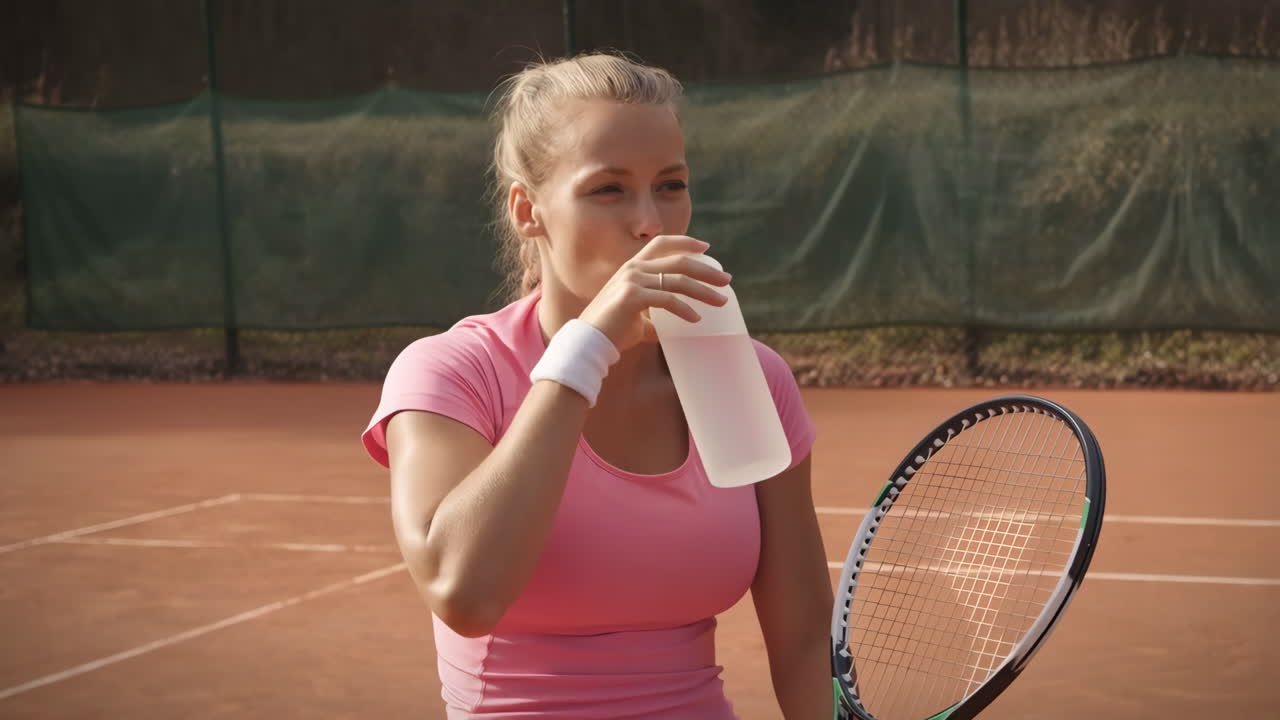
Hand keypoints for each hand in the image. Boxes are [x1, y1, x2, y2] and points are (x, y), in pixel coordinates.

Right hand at [578, 235, 732, 351]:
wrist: (590, 341)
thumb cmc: (613, 331)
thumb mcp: (637, 318)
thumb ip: (653, 318)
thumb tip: (670, 330)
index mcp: (633, 267)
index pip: (661, 243)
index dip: (685, 243)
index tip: (707, 248)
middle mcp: (633, 269)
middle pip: (678, 261)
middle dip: (706, 270)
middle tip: (726, 280)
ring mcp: (632, 281)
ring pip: (677, 280)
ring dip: (703, 290)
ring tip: (721, 301)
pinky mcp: (632, 297)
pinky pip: (668, 300)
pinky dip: (685, 310)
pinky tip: (696, 319)